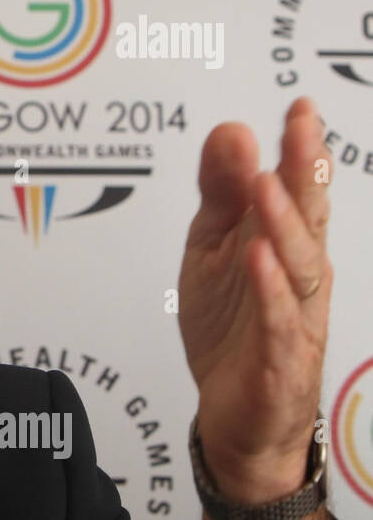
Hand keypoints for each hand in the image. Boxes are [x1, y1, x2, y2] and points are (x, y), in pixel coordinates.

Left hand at [177, 97, 332, 503]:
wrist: (234, 413)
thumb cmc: (231, 325)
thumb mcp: (211, 248)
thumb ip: (221, 194)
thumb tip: (231, 133)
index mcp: (283, 244)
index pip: (298, 190)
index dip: (300, 149)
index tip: (298, 106)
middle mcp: (298, 275)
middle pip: (308, 218)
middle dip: (305, 172)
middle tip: (298, 127)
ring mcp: (294, 316)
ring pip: (298, 265)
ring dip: (284, 223)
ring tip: (267, 185)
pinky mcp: (279, 359)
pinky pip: (279, 320)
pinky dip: (270, 289)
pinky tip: (258, 258)